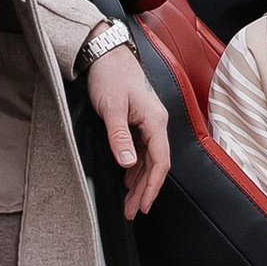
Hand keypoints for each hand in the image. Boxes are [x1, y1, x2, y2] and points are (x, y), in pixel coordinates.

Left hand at [85, 47, 170, 218]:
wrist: (106, 53)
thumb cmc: (110, 75)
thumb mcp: (111, 107)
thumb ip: (120, 136)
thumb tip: (128, 164)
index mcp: (155, 120)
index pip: (160, 161)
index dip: (152, 186)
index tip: (143, 205)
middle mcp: (156, 123)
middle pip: (155, 164)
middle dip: (145, 190)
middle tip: (132, 212)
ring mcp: (148, 122)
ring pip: (148, 159)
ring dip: (140, 182)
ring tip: (129, 203)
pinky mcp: (138, 120)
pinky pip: (142, 150)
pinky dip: (135, 168)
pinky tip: (128, 178)